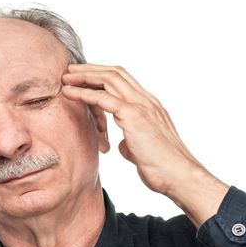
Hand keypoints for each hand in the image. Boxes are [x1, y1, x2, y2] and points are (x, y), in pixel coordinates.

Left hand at [62, 64, 228, 225]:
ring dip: (85, 76)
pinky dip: (83, 93)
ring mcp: (142, 106)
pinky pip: (103, 99)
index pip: (124, 81)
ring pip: (109, 79)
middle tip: (71, 70)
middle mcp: (147, 101)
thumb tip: (123, 145)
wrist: (179, 176)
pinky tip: (68, 93)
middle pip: (115, 73)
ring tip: (66, 77)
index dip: (103, 75)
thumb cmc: (163, 168)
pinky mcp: (134, 116)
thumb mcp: (143, 150)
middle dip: (91, 69)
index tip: (85, 76)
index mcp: (150, 106)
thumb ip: (132, 142)